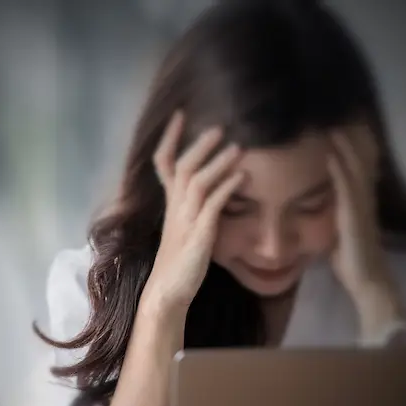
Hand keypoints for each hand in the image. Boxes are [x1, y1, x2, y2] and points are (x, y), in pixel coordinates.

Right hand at [144, 111, 245, 311]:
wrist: (168, 292)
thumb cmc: (180, 262)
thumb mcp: (187, 228)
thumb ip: (197, 208)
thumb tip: (215, 193)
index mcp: (171, 204)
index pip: (163, 163)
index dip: (169, 138)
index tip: (180, 114)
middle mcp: (175, 208)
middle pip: (182, 166)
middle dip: (198, 144)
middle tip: (218, 126)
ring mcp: (186, 220)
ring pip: (197, 182)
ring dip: (218, 163)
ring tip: (238, 147)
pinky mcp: (198, 235)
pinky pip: (212, 206)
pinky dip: (227, 189)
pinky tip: (242, 178)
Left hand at [325, 124, 405, 326]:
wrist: (367, 279)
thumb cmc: (350, 258)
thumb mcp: (337, 229)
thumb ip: (331, 213)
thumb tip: (314, 204)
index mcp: (358, 200)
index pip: (355, 165)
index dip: (349, 144)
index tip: (339, 121)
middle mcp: (363, 197)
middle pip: (358, 159)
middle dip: (349, 136)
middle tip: (340, 111)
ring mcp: (360, 205)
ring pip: (354, 167)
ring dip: (344, 145)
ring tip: (334, 121)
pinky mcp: (353, 215)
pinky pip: (346, 186)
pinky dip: (339, 168)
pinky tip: (331, 152)